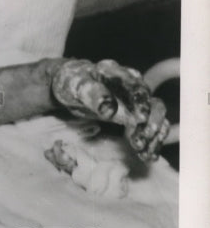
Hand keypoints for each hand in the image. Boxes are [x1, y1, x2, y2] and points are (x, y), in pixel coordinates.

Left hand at [51, 58, 169, 161]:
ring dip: (153, 134)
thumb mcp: (75, 86)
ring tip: (142, 152)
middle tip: (139, 142)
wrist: (71, 87)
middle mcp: (131, 83)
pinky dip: (153, 141)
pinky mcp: (138, 113)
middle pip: (151, 101)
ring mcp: (136, 99)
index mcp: (114, 72)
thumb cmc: (72, 83)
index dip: (140, 102)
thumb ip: (91, 93)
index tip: (140, 120)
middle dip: (149, 123)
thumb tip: (109, 108)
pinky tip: (147, 156)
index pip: (134, 84)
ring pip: (156, 114)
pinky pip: (152, 126)